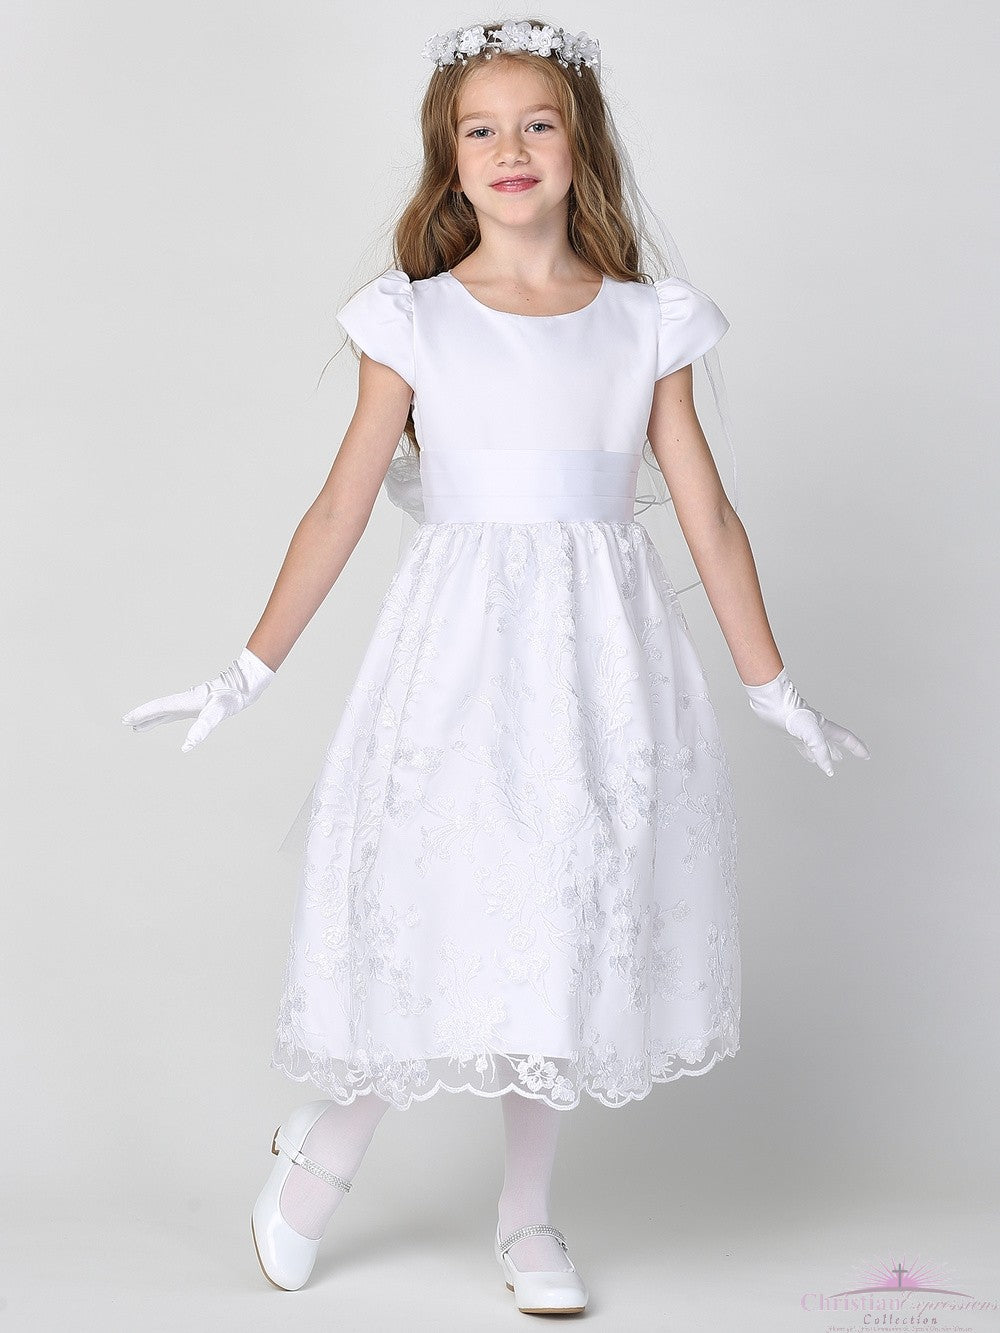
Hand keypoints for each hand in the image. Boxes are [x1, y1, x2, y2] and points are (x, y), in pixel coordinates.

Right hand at [120, 647, 275, 752]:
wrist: (245, 683)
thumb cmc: (232, 697)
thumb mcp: (218, 712)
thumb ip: (203, 727)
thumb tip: (188, 746)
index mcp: (186, 701)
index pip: (159, 707)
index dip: (142, 714)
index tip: (126, 720)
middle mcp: (185, 700)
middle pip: (158, 709)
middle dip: (142, 716)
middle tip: (126, 723)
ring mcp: (191, 703)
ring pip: (165, 712)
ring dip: (151, 719)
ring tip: (137, 728)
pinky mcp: (198, 706)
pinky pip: (175, 713)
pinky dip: (165, 718)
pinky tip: (163, 721)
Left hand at [742, 667, 869, 776]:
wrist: (771, 702)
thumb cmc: (790, 711)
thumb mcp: (810, 732)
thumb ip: (820, 749)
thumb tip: (828, 768)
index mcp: (824, 727)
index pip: (846, 738)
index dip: (857, 747)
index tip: (867, 756)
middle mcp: (816, 728)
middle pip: (835, 740)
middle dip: (845, 749)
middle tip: (856, 755)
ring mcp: (803, 730)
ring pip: (820, 745)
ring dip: (828, 752)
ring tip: (833, 760)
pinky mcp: (791, 733)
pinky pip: (804, 747)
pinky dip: (809, 754)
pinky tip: (809, 757)